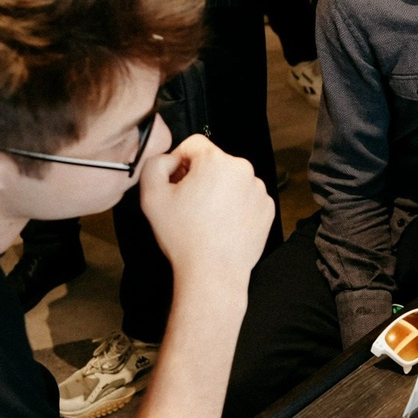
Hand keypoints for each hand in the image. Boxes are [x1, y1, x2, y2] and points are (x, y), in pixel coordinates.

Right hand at [140, 134, 273, 296]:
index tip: (175, 183)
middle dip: (199, 178)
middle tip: (188, 205)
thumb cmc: (185, 237)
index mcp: (217, 161)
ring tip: (206, 218)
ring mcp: (258, 190)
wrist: (213, 273)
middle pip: (214, 163)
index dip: (178, 162)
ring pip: (231, 181)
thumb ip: (154, 165)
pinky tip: (221, 225)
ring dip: (218, 192)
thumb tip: (168, 160)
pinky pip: (246, 198)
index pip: (193, 144)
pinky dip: (234, 207)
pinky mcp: (267, 209)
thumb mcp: (151, 196)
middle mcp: (243, 170)